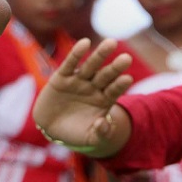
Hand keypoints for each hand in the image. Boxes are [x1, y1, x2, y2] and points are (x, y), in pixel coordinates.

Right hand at [32, 38, 133, 155]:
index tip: (128, 79)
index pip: (115, 90)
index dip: (120, 85)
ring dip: (100, 55)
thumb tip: (102, 124)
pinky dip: (76, 54)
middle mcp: (94, 87)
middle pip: (106, 75)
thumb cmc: (76, 133)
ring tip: (111, 43)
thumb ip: (100, 134)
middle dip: (115, 67)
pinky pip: (70, 64)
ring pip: (91, 66)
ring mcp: (79, 81)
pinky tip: (84, 43)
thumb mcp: (90, 138)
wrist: (53, 129)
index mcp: (105, 99)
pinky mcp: (62, 78)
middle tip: (127, 58)